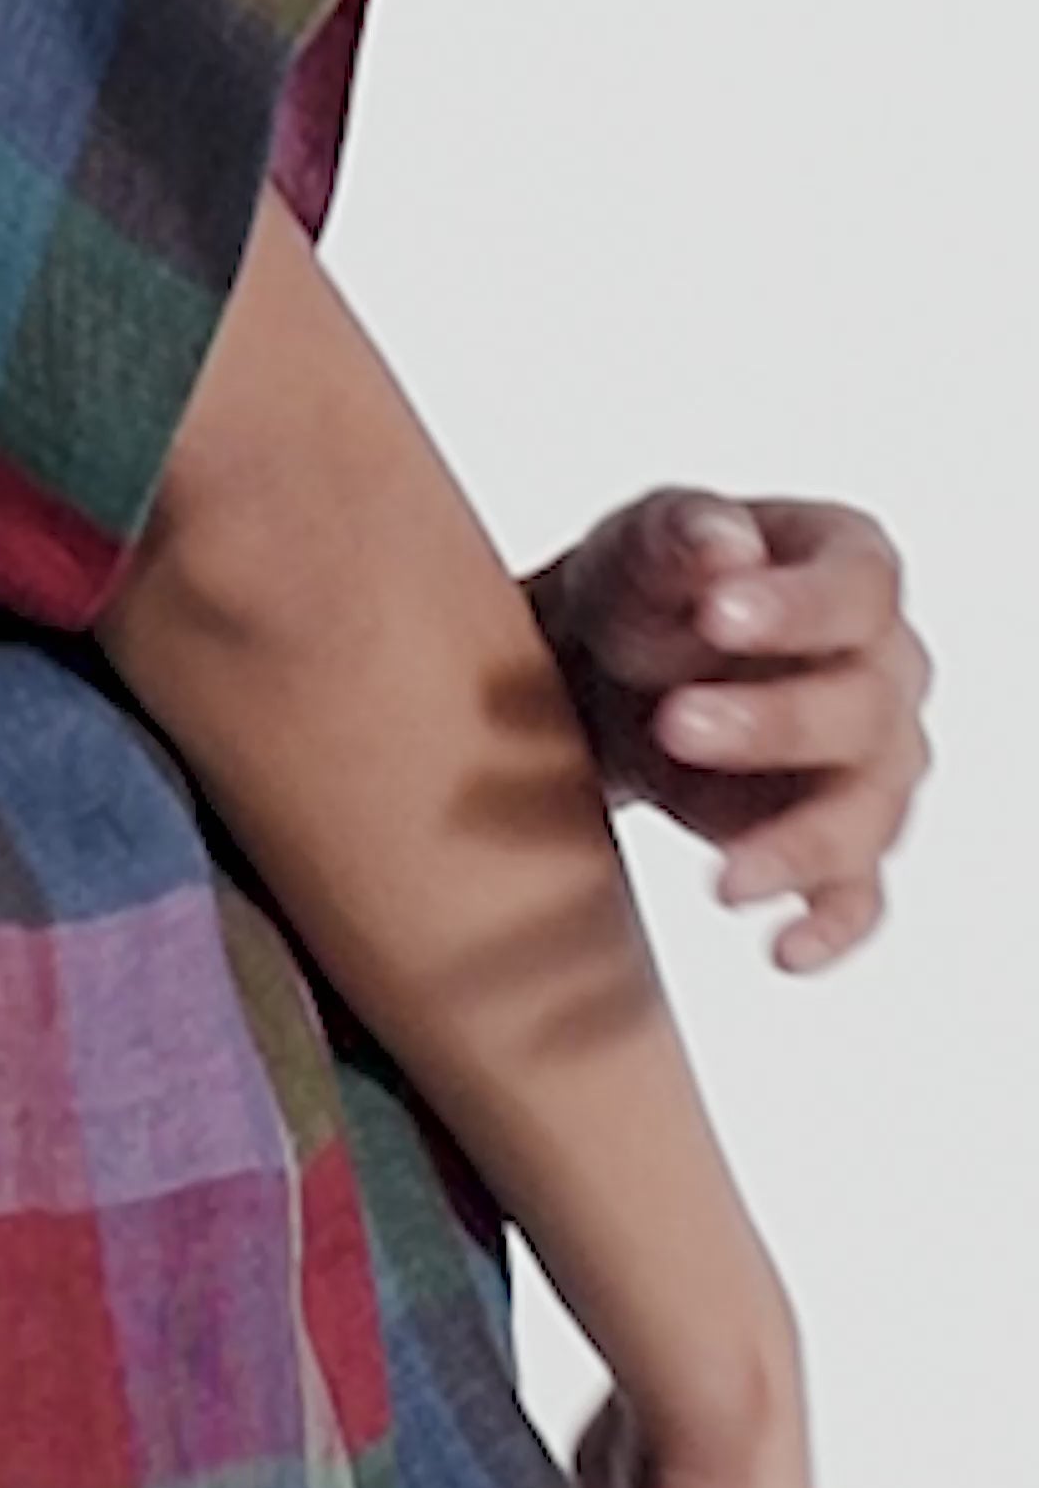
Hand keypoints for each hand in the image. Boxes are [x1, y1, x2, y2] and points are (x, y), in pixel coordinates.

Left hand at [530, 488, 933, 971]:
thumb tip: (724, 546)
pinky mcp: (831, 844)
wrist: (603, 674)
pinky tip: (785, 952)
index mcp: (851, 572)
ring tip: (722, 877)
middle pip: (865, 709)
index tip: (716, 614)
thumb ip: (681, 535)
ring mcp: (869, 766)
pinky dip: (829, 927)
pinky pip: (859, 896)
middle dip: (774, 724)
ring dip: (798, 844)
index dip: (796, 606)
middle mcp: (885, 670)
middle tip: (676, 722)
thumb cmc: (645, 590)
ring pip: (869, 813)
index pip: (859, 590)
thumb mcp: (642, 543)